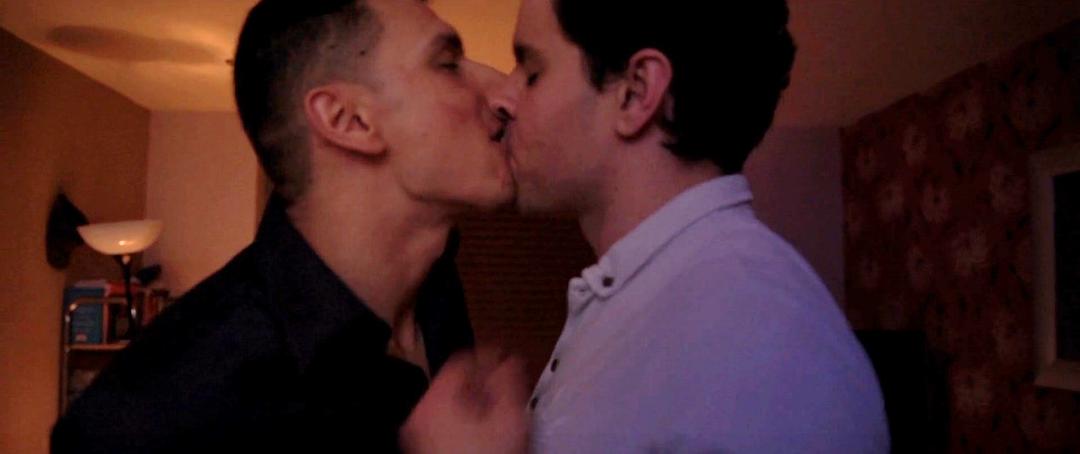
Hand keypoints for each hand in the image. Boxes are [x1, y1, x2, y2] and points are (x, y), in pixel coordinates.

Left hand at [401, 347, 529, 453]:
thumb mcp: (510, 416)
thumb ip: (509, 379)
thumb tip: (509, 359)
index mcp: (437, 397)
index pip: (463, 358)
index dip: (491, 359)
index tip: (510, 368)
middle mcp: (420, 412)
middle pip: (455, 381)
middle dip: (484, 384)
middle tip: (508, 395)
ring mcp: (417, 434)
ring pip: (451, 403)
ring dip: (476, 404)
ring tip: (497, 418)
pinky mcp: (422, 450)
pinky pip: (445, 424)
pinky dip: (464, 423)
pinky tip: (483, 437)